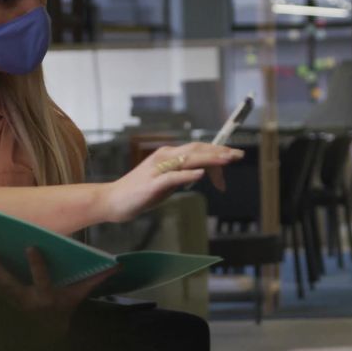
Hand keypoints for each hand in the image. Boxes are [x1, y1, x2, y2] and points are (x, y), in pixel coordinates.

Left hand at [0, 247, 118, 336]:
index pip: (41, 279)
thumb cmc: (63, 311)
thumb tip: (116, 265)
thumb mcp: (79, 296)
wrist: (44, 335)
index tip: (31, 246)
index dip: (37, 264)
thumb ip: (94, 279)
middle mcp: (24, 301)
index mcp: (46, 297)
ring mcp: (8, 304)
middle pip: (6, 283)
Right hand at [104, 142, 242, 222]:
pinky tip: (200, 175)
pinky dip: (187, 175)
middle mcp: (164, 157)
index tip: (234, 156)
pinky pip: (172, 177)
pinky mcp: (152, 184)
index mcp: (169, 156)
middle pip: (197, 150)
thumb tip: (203, 174)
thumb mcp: (168, 183)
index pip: (198, 149)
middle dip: (219, 152)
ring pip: (188, 159)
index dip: (217, 152)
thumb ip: (184, 177)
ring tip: (227, 160)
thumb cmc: (141, 192)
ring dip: (210, 159)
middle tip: (239, 155)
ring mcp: (158, 169)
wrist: (113, 201)